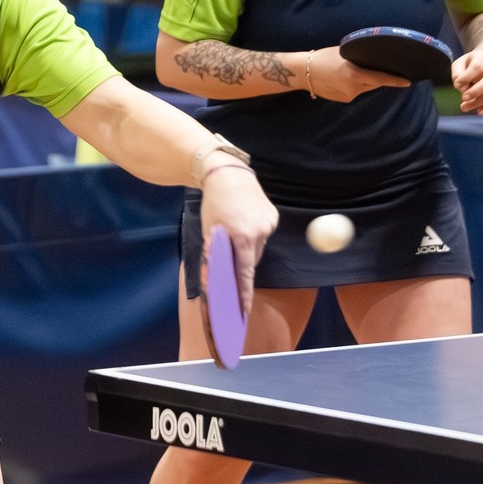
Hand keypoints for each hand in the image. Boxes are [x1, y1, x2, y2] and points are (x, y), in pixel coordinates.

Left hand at [198, 161, 278, 315]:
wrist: (228, 173)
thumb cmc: (214, 203)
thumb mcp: (210, 231)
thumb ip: (216, 256)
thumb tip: (217, 280)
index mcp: (242, 236)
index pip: (245, 273)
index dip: (243, 293)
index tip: (243, 310)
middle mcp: (259, 231)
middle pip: (251, 262)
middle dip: (241, 267)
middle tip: (230, 266)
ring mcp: (269, 223)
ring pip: (258, 249)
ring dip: (247, 250)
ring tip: (234, 234)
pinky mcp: (272, 217)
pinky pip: (263, 236)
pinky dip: (253, 237)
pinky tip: (243, 223)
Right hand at [311, 46, 409, 101]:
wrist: (304, 72)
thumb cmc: (323, 57)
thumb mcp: (344, 53)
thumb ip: (359, 59)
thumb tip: (374, 62)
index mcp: (354, 74)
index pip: (380, 78)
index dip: (395, 81)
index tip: (408, 82)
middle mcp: (353, 88)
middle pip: (374, 83)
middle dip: (378, 76)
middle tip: (377, 66)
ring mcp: (348, 95)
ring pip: (365, 88)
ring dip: (364, 80)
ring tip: (349, 70)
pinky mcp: (344, 99)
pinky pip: (356, 91)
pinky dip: (354, 85)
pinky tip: (342, 79)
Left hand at [451, 49, 482, 114]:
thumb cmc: (468, 65)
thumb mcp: (459, 64)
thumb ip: (457, 74)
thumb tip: (461, 88)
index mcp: (482, 57)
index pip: (477, 67)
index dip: (466, 77)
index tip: (455, 85)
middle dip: (476, 91)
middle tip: (463, 98)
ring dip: (478, 102)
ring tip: (463, 107)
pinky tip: (479, 112)